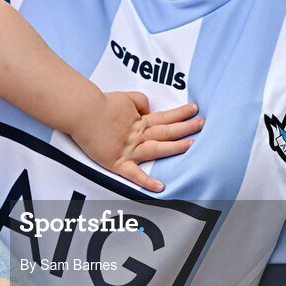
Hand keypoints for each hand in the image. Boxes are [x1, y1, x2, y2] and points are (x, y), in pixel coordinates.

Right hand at [72, 96, 202, 191]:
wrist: (82, 112)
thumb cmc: (100, 104)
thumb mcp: (124, 97)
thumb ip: (139, 102)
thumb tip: (148, 109)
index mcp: (139, 120)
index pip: (165, 116)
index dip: (180, 113)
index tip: (194, 109)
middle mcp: (138, 135)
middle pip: (166, 131)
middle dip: (186, 127)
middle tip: (202, 123)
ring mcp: (130, 149)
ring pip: (157, 148)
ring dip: (175, 147)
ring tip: (192, 145)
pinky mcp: (118, 162)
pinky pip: (134, 174)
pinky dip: (147, 182)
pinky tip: (161, 187)